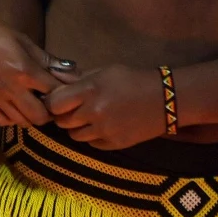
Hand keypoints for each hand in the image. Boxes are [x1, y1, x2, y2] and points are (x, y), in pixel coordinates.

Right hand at [0, 14, 70, 127]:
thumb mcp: (26, 43)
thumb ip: (48, 61)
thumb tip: (73, 72)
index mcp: (25, 71)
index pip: (55, 92)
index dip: (63, 93)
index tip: (64, 92)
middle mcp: (12, 88)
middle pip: (40, 116)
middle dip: (49, 113)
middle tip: (49, 104)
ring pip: (22, 121)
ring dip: (31, 116)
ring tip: (32, 106)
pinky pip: (2, 121)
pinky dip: (12, 119)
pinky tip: (15, 109)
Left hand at [45, 64, 166, 149]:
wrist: (166, 98)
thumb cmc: (131, 80)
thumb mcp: (103, 72)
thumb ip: (77, 79)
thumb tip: (53, 78)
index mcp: (89, 91)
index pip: (54, 104)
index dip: (51, 102)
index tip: (55, 100)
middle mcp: (94, 112)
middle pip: (61, 121)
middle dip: (62, 115)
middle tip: (70, 109)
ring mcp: (105, 130)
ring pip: (74, 135)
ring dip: (76, 127)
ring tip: (87, 117)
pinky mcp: (115, 144)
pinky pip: (91, 144)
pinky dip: (92, 136)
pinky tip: (101, 126)